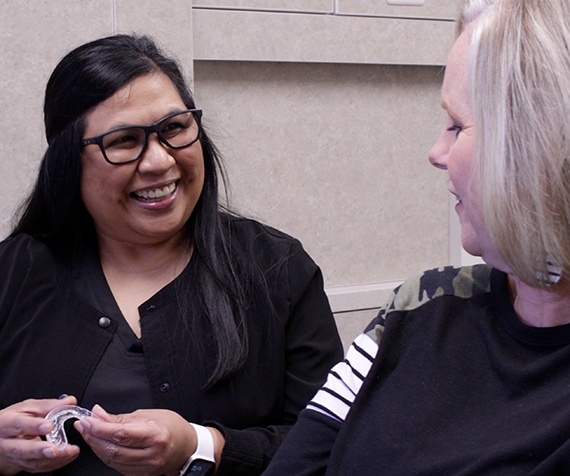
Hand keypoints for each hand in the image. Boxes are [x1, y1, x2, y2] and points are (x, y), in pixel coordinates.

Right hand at [0, 396, 79, 474]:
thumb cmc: (13, 421)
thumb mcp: (27, 408)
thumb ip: (48, 405)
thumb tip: (69, 402)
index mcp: (7, 423)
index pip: (19, 424)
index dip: (34, 426)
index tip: (49, 426)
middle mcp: (7, 443)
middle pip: (21, 449)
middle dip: (39, 450)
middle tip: (54, 449)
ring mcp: (14, 457)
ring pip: (31, 461)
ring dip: (52, 459)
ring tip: (69, 451)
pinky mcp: (22, 466)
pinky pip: (38, 468)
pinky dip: (55, 463)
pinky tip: (67, 457)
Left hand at [75, 405, 199, 475]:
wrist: (186, 446)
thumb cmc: (171, 427)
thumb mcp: (148, 415)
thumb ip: (120, 417)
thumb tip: (98, 413)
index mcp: (156, 435)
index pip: (121, 434)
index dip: (99, 428)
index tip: (87, 420)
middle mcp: (151, 454)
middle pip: (113, 449)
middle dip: (94, 437)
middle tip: (83, 426)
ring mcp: (146, 468)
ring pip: (112, 460)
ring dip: (97, 447)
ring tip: (89, 434)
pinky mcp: (140, 475)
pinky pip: (117, 466)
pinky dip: (106, 455)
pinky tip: (101, 445)